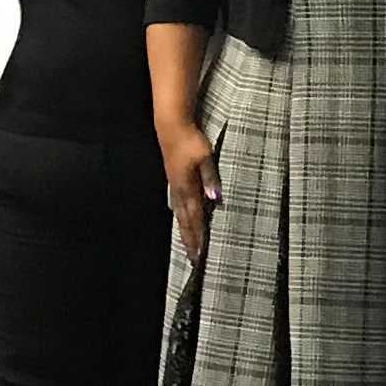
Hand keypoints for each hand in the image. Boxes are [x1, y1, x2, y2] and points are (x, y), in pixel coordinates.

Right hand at [158, 120, 217, 262]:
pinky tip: (180, 217)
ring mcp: (174, 185)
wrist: (171, 126)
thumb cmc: (191, 140)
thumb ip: (210, 178)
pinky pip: (177, 204)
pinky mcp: (173, 179)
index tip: (200, 254)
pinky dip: (180, 216)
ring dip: (184, 230)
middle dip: (190, 240)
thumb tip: (214, 200)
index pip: (195, 217)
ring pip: (179, 214)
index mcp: (187, 187)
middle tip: (194, 259)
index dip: (199, 236)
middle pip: (185, 220)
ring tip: (187, 244)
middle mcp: (179, 190)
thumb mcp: (205, 157)